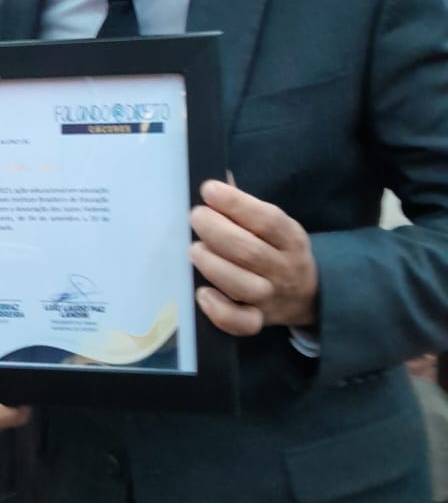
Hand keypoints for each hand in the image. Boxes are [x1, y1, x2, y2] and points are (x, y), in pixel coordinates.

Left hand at [189, 179, 317, 336]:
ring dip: (214, 266)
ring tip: (195, 250)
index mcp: (290, 238)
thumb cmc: (276, 249)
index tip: (208, 190)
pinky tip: (202, 293)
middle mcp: (283, 268)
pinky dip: (220, 310)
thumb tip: (217, 179)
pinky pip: (241, 323)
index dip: (236, 204)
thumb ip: (244, 205)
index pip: (267, 219)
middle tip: (195, 217)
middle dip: (217, 231)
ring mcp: (270, 297)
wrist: (308, 295)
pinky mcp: (258, 320)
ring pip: (244, 285)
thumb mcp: (272, 225)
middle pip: (251, 251)